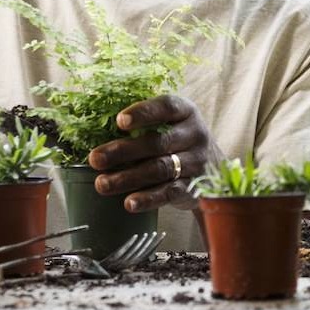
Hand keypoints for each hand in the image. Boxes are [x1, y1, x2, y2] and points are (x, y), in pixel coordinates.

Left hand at [87, 95, 223, 212]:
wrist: (215, 168)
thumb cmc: (177, 138)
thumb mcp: (170, 122)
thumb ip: (144, 123)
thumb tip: (96, 129)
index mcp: (186, 111)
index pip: (166, 106)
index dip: (143, 112)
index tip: (119, 121)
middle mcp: (195, 134)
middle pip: (157, 142)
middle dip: (123, 151)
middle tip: (95, 159)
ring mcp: (196, 162)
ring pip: (160, 169)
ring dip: (128, 177)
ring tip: (102, 184)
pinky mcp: (194, 187)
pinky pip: (169, 192)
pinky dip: (148, 198)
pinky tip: (128, 202)